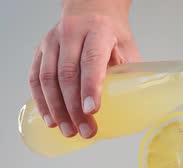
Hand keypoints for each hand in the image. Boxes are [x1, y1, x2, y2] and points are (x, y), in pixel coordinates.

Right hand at [29, 12, 139, 137]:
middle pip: (67, 74)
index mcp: (98, 31)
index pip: (91, 60)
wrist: (91, 10)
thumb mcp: (128, 47)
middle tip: (85, 131)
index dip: (90, 87)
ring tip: (68, 131)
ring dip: (56, 108)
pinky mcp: (40, 50)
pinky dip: (42, 101)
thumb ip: (129, 71)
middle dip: (74, 107)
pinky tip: (51, 118)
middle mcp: (71, 34)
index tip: (92, 111)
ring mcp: (52, 42)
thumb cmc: (112, 34)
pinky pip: (35, 78)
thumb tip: (138, 105)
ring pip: (48, 78)